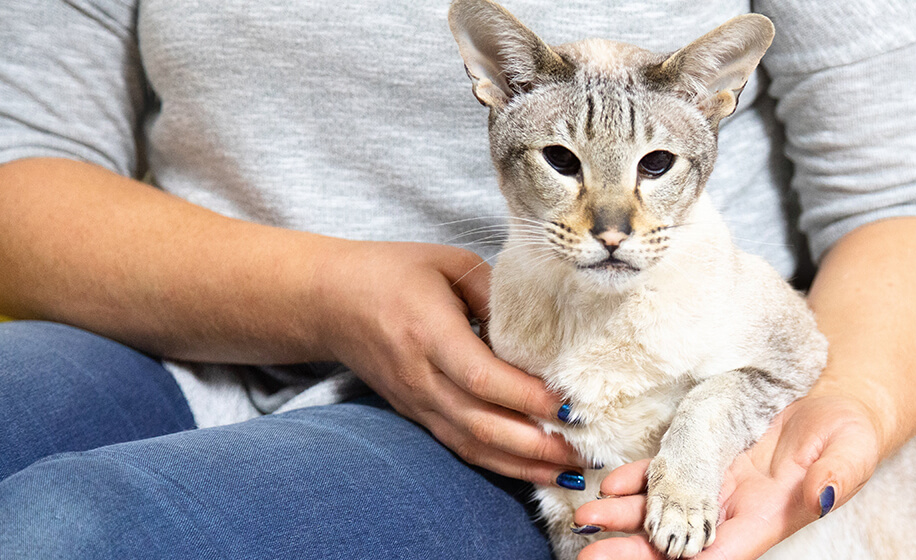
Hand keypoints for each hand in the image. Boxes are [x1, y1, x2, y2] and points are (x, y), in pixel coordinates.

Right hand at [312, 240, 586, 484]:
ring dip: (525, 464)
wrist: (329, 300)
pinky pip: (462, 447)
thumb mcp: (449, 264)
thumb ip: (496, 294)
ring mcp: (417, 402)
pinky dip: (501, 463)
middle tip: (586, 450)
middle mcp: (422, 377)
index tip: (569, 406)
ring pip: (473, 446)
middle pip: (481, 424)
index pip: (482, 378)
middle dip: (537, 445)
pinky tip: (535, 470)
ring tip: (571, 471)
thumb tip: (543, 327)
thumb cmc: (392, 272)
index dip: (527, 397)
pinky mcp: (418, 415)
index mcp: (429, 334)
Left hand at [572, 395, 882, 559]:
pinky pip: (663, 475)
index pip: (719, 553)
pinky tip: (610, 481)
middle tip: (589, 552)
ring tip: (586, 516)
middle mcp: (734, 511)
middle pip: (677, 541)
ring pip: (662, 511)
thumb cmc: (848, 434)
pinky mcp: (704, 458)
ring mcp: (715, 486)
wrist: (835, 405)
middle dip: (634, 550)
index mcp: (765, 520)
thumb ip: (839, 476)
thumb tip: (827, 496)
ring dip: (624, 516)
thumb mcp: (852, 452)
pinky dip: (635, 480)